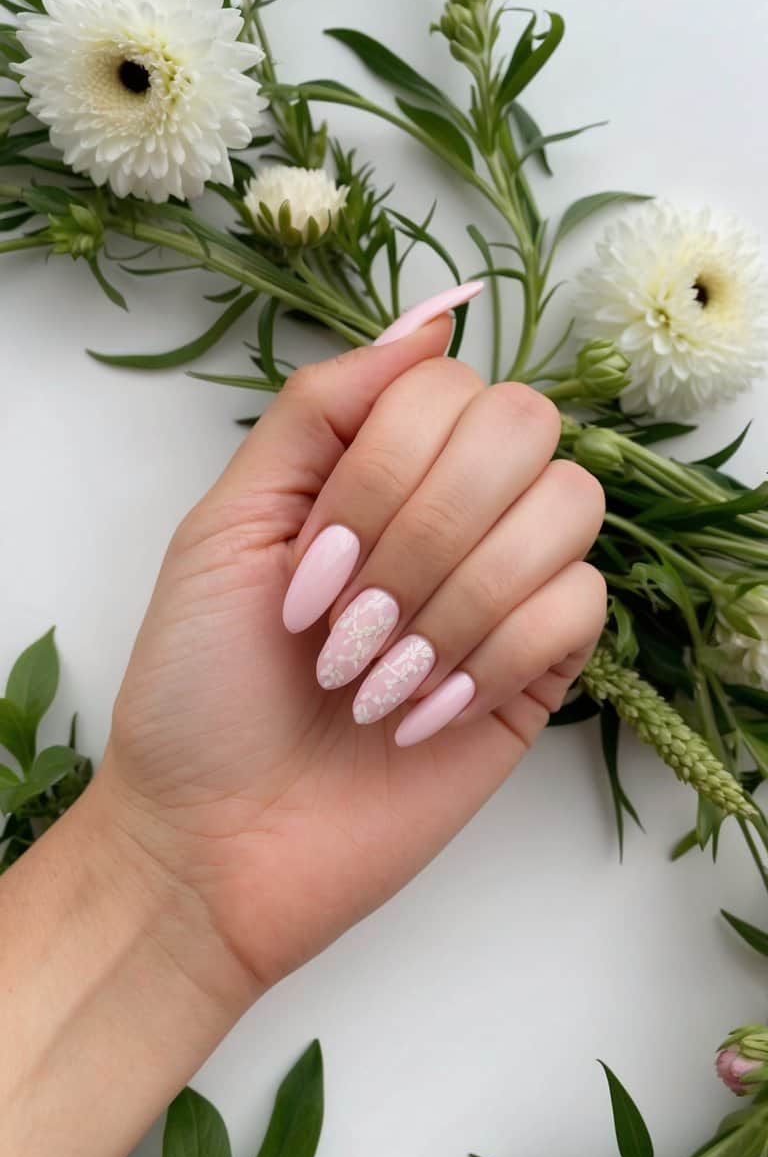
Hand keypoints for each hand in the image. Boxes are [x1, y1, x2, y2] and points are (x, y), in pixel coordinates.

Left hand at [99, 308, 605, 1001]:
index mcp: (375, 465)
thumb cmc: (199, 687)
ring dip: (456, 597)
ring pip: (566, 509)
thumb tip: (432, 316)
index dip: (383, 467)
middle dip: (425, 528)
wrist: (215, 840)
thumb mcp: (226, 522)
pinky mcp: (539, 670)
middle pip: (523, 427)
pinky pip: (578, 606)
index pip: (446, 384)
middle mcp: (451, 511)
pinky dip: (491, 656)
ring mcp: (502, 587)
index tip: (311, 563)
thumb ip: (323, 409)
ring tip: (374, 677)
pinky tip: (422, 713)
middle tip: (349, 620)